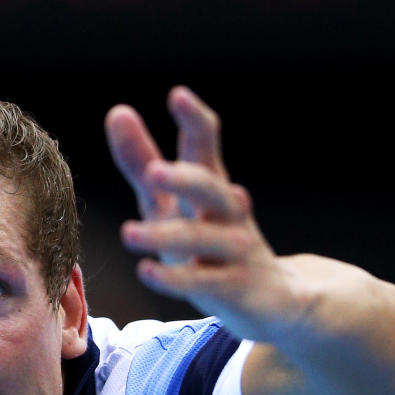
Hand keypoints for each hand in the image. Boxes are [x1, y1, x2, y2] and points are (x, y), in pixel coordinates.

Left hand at [106, 87, 301, 344]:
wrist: (276, 298)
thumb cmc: (211, 244)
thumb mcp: (171, 202)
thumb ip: (142, 162)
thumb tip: (118, 111)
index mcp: (212, 187)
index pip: (206, 147)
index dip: (195, 122)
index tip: (178, 95)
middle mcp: (228, 214)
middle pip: (211, 190)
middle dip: (185, 179)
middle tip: (154, 170)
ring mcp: (236, 251)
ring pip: (204, 239)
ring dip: (166, 235)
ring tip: (128, 233)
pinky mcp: (236, 289)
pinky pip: (205, 282)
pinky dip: (175, 279)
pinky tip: (146, 272)